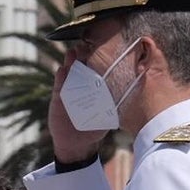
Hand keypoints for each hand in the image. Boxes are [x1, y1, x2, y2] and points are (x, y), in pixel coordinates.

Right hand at [48, 49, 109, 163]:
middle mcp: (82, 86)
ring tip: (72, 53)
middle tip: (86, 45)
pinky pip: (59, 85)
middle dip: (83, 55)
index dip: (98, 60)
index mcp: (95, 89)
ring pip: (70, 73)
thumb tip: (131, 97)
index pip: (97, 70)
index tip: (104, 49)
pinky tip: (62, 70)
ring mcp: (69, 90)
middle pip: (82, 67)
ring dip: (70, 62)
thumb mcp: (107, 117)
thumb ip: (114, 107)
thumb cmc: (94, 129)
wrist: (76, 143)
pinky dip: (60, 77)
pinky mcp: (58, 97)